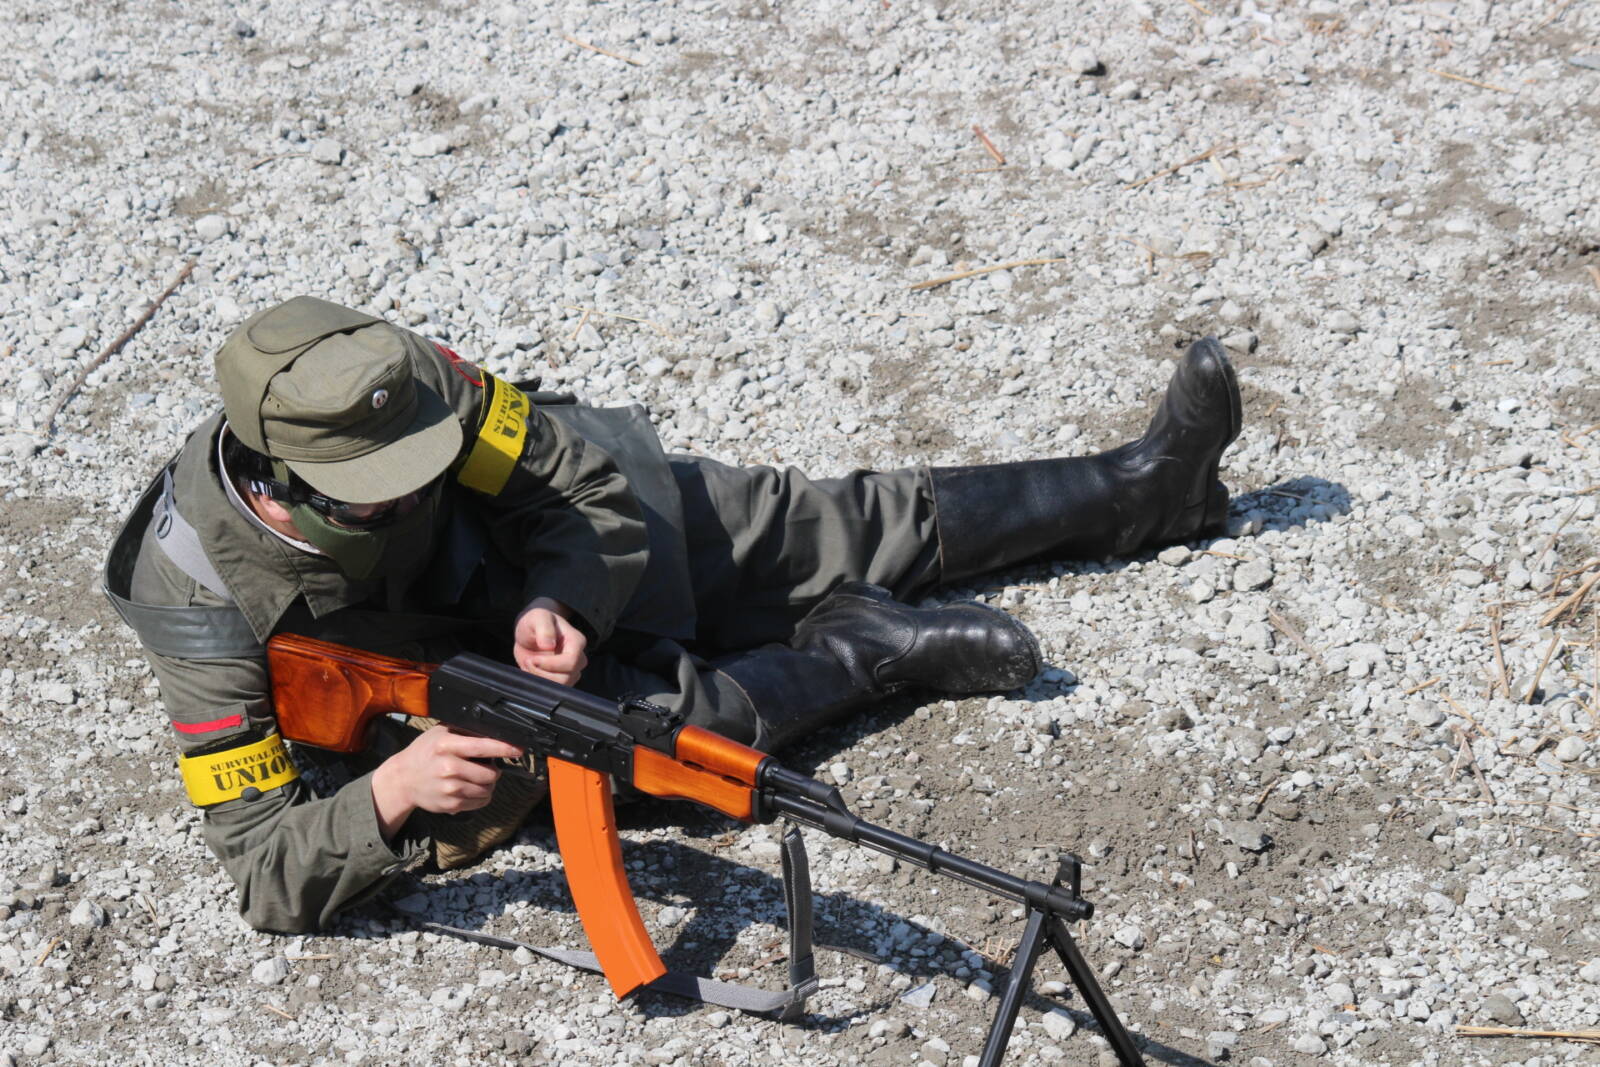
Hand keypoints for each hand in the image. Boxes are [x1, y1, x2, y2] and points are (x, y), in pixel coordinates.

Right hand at [370, 725, 525, 838]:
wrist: (403, 779)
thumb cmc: (424, 752)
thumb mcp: (440, 734)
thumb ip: (464, 731)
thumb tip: (494, 730)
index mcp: (447, 745)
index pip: (483, 746)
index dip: (505, 748)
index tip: (519, 749)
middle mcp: (448, 767)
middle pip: (490, 773)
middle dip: (494, 771)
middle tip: (486, 767)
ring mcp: (449, 788)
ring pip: (487, 789)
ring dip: (488, 785)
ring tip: (476, 778)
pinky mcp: (450, 804)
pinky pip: (479, 802)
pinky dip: (481, 796)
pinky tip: (470, 789)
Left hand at [513, 597, 587, 685]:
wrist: (530, 632)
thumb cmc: (536, 622)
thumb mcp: (538, 617)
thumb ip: (544, 628)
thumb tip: (549, 645)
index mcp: (576, 641)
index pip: (572, 660)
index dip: (551, 664)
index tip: (533, 659)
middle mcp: (577, 657)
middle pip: (568, 676)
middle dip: (544, 672)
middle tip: (529, 661)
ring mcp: (570, 670)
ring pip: (561, 685)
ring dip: (541, 678)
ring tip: (530, 664)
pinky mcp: (561, 678)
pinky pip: (554, 689)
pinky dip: (540, 683)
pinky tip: (532, 671)